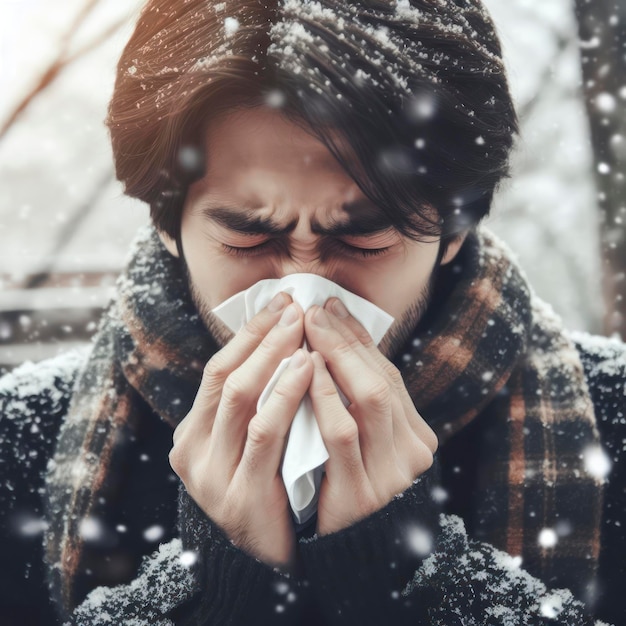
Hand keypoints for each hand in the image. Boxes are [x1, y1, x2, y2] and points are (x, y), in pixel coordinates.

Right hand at [169, 293, 312, 569]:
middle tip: (294, 305)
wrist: (269, 555)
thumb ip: (256, 400)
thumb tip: (283, 339)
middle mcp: (192, 449)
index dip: (249, 332)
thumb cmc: (267, 484)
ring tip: (301, 327)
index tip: (279, 301)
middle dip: (261, 335)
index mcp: (193, 432)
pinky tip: (307, 368)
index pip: (219, 368)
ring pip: (240, 397)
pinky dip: (285, 395)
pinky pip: (264, 433)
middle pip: (225, 375)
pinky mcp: (240, 496)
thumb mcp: (249, 440)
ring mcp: (212, 474)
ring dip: (272, 356)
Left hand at [304, 298, 437, 535]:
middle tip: (315, 307)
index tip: (332, 305)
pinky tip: (305, 369)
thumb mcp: (365, 445)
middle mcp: (411, 450)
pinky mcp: (361, 493)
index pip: (387, 372)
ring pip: (369, 398)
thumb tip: (331, 346)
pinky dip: (325, 397)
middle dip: (346, 339)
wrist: (351, 558)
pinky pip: (342, 434)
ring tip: (309, 327)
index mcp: (415, 434)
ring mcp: (390, 473)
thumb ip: (355, 404)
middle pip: (380, 378)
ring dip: (338, 357)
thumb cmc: (349, 489)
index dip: (359, 338)